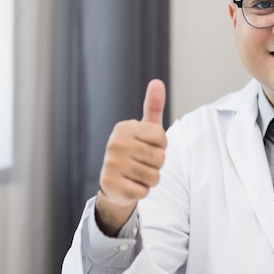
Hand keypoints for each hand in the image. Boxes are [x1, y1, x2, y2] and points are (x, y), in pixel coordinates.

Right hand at [95, 79, 167, 235]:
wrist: (115, 183)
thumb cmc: (136, 152)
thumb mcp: (146, 129)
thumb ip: (153, 106)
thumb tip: (157, 82)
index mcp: (124, 128)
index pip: (161, 137)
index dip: (162, 145)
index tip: (149, 146)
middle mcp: (115, 144)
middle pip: (159, 157)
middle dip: (157, 164)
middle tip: (142, 163)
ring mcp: (111, 165)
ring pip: (154, 176)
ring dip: (151, 179)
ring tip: (137, 175)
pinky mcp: (112, 186)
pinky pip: (144, 191)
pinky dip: (142, 191)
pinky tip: (131, 186)